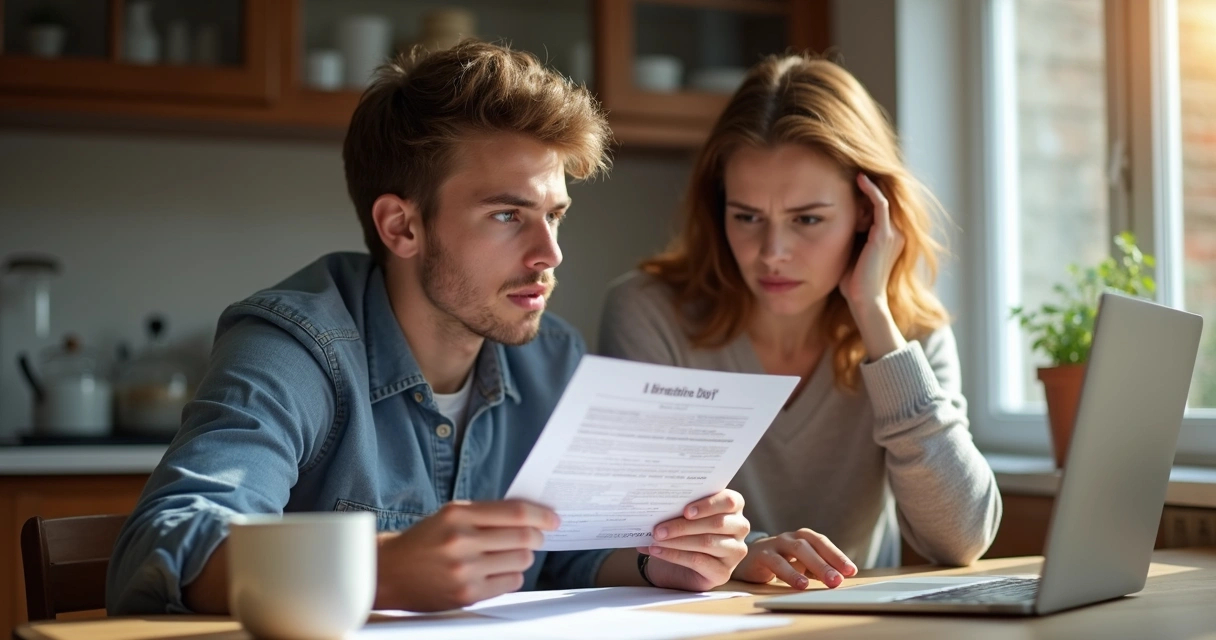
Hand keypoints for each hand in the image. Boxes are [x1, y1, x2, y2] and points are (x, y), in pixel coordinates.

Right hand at [374, 500, 558, 610]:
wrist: (389, 571)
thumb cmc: (425, 539)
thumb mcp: (450, 515)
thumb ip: (487, 514)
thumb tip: (531, 516)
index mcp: (458, 513)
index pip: (516, 512)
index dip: (542, 515)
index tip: (554, 519)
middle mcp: (461, 540)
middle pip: (524, 537)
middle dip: (536, 536)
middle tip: (535, 537)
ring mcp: (464, 569)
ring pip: (522, 560)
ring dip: (523, 556)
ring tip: (509, 554)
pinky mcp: (466, 594)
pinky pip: (511, 582)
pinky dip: (511, 575)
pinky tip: (497, 570)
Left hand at [638, 490, 749, 590]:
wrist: (680, 563)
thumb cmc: (685, 531)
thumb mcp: (684, 515)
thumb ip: (679, 508)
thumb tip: (657, 506)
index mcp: (734, 506)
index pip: (729, 501)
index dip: (709, 505)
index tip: (685, 511)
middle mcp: (740, 528)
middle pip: (717, 523)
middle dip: (684, 525)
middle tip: (658, 529)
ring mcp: (735, 551)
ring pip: (707, 542)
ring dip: (677, 541)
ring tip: (656, 539)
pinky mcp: (724, 572)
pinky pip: (699, 561)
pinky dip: (675, 555)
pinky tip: (658, 551)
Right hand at [732, 528, 856, 588]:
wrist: (747, 561)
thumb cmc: (779, 562)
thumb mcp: (799, 565)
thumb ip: (817, 570)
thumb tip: (840, 580)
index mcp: (802, 538)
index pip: (822, 543)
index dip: (837, 555)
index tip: (851, 571)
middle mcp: (790, 538)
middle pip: (811, 545)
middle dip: (828, 562)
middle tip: (839, 580)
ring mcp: (775, 544)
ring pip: (797, 550)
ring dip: (814, 566)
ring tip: (826, 581)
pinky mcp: (761, 555)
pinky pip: (776, 562)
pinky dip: (790, 573)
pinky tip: (801, 584)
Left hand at [838, 173, 905, 310]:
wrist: (864, 302)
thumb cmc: (854, 282)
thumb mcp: (851, 251)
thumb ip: (849, 234)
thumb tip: (830, 221)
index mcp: (890, 236)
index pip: (881, 204)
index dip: (869, 188)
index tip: (851, 174)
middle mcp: (897, 232)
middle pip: (885, 196)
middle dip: (871, 179)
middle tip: (853, 161)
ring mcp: (893, 232)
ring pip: (884, 196)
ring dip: (870, 181)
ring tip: (855, 165)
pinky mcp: (885, 235)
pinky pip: (880, 204)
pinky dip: (871, 190)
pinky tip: (859, 179)